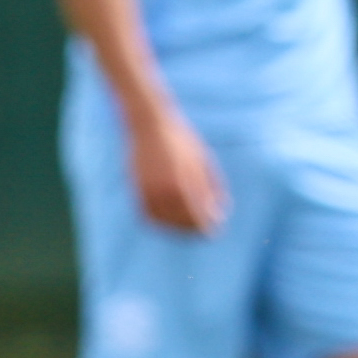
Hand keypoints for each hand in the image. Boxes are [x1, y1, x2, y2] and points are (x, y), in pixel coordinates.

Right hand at [126, 104, 226, 235]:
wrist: (149, 124)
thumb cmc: (182, 141)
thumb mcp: (203, 162)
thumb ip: (212, 188)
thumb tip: (220, 212)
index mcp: (182, 184)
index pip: (195, 217)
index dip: (205, 228)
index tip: (214, 233)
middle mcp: (162, 191)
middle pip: (179, 222)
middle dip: (192, 229)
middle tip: (204, 231)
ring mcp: (146, 190)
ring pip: (161, 221)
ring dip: (175, 227)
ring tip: (188, 227)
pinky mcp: (136, 187)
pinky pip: (147, 213)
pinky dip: (159, 220)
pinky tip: (170, 218)